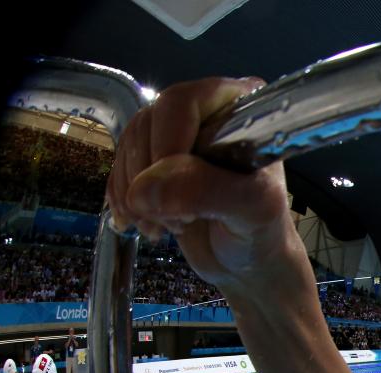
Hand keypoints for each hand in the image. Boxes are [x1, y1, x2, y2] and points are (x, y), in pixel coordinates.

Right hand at [105, 77, 303, 296]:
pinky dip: (124, 200)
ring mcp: (176, 134)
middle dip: (152, 177)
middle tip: (180, 220)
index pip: (184, 102)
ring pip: (130, 145)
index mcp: (239, 107)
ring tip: (169, 227)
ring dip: (136, 194)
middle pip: (149, 123)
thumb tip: (146, 187)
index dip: (168, 144)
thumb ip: (206, 190)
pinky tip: (148, 225)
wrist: (247, 262)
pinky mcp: (154, 160)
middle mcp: (205, 111)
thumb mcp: (251, 209)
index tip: (178, 194)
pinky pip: (119, 166)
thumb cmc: (261, 232)